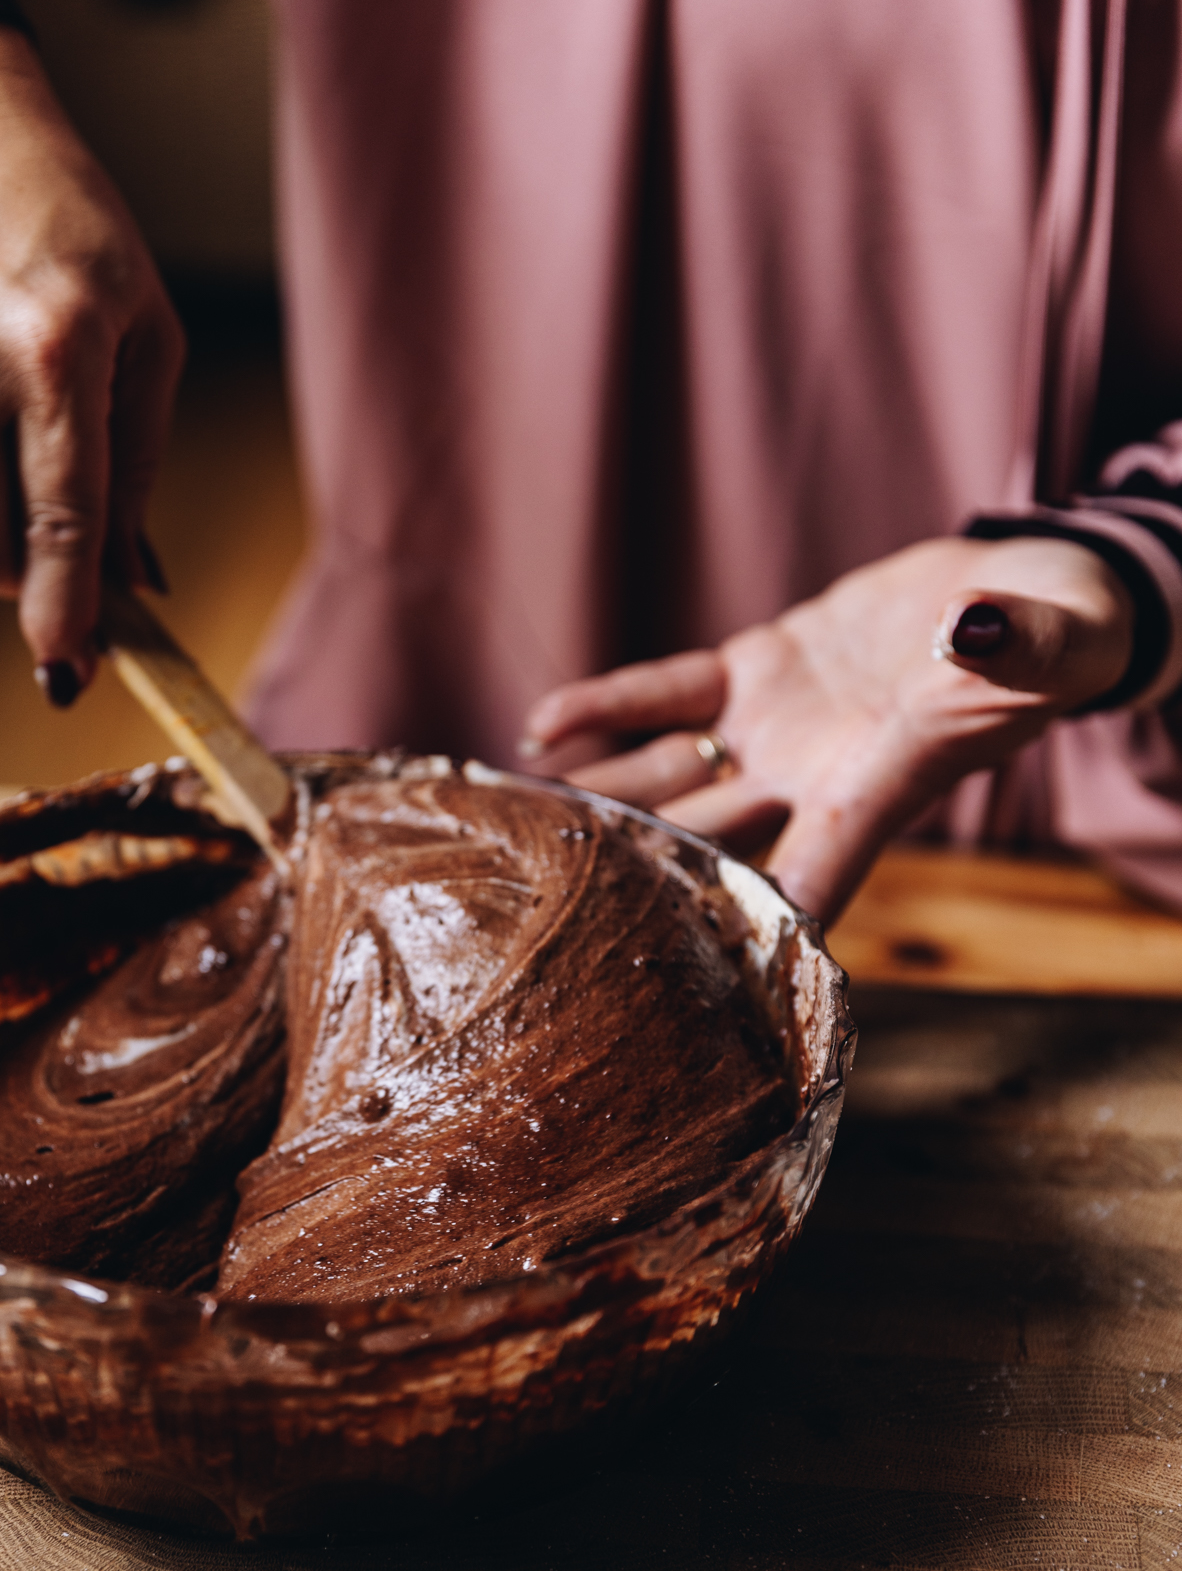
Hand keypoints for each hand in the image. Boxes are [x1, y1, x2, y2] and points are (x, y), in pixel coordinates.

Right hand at [0, 23, 183, 700]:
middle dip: (18, 580)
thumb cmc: (64, 223)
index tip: (70, 664)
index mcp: (58, 355)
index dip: (67, 614)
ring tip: (4, 447)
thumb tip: (134, 584)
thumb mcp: (143, 331)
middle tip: (50, 559)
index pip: (63, 527)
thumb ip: (140, 464)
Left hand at [522, 536, 1133, 926]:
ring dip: (597, 794)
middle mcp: (815, 777)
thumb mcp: (1042, 644)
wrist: (1027, 596)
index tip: (685, 975)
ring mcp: (779, 731)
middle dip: (634, 866)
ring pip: (670, 771)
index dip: (748, 923)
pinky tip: (540, 726)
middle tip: (549, 900)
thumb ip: (1009, 649)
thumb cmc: (1052, 639)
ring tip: (517, 816)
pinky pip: (669, 691)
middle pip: (708, 837)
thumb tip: (980, 629)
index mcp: (880, 789)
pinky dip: (607, 705)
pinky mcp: (761, 670)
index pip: (809, 874)